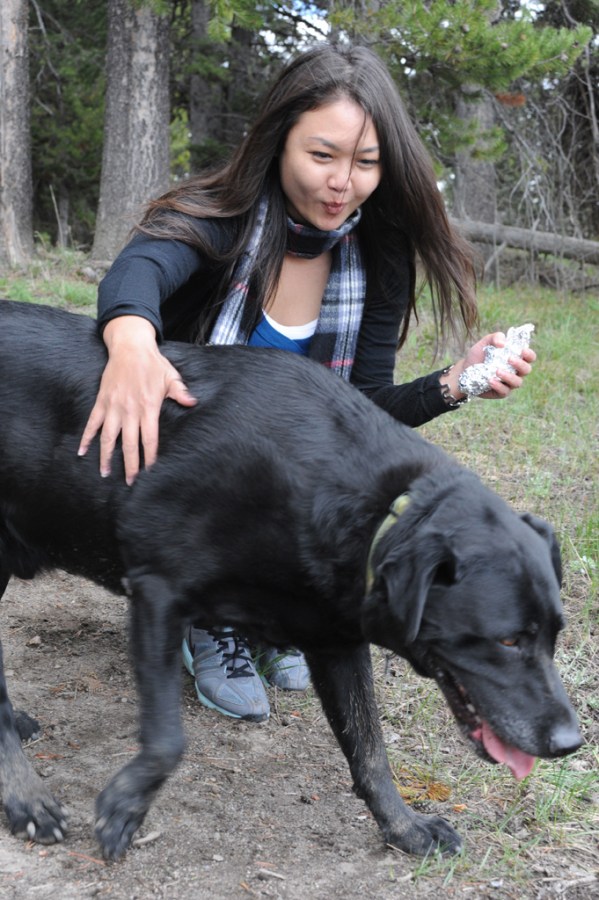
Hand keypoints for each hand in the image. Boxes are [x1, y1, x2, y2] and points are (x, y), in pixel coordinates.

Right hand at [78, 316, 196, 483]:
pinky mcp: (102, 402)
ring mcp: (113, 407)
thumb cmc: (153, 363)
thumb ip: (181, 392)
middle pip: (129, 444)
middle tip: (129, 482)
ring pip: (108, 437)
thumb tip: (193, 403)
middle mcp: (130, 410)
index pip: (149, 439)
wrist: (130, 347)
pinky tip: (82, 451)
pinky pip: (92, 423)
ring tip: (105, 473)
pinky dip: (86, 437)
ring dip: (106, 456)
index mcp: (148, 408)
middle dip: (130, 465)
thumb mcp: (171, 377)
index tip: (150, 473)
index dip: (149, 457)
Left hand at [441, 332, 535, 401]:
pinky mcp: (501, 392)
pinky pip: (505, 391)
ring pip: (518, 382)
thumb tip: (503, 344)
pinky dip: (498, 386)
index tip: (522, 350)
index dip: (529, 354)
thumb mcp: (485, 342)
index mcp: (515, 358)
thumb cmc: (478, 355)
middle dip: (520, 364)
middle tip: (509, 359)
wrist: (464, 370)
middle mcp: (515, 371)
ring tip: (497, 370)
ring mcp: (509, 383)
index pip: (530, 357)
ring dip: (509, 376)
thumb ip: (495, 337)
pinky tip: (490, 380)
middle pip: (527, 370)